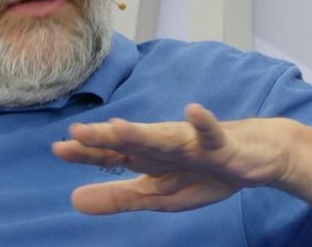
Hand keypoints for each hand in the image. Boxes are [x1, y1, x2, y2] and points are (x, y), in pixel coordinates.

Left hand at [52, 104, 295, 213]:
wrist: (253, 158)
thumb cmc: (202, 172)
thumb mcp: (157, 194)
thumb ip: (117, 197)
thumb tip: (73, 201)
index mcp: (147, 157)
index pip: (112, 154)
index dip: (86, 153)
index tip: (58, 148)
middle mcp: (164, 145)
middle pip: (131, 141)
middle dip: (106, 137)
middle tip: (77, 132)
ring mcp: (192, 142)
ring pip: (164, 137)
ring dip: (143, 131)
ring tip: (119, 126)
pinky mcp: (221, 145)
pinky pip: (212, 133)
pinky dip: (204, 122)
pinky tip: (194, 110)